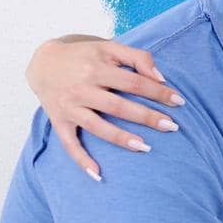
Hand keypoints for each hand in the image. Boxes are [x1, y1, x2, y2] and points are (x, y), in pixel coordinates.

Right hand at [26, 36, 185, 179]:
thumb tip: (161, 78)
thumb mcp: (109, 47)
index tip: (179, 101)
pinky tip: (98, 174)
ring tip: (146, 148)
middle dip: (147, 117)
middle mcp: (81, 89)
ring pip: (98, 127)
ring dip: (122, 139)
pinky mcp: (59, 121)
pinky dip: (82, 160)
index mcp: (97, 68)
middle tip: (172, 127)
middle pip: (119, 106)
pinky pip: (70, 144)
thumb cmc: (84, 55)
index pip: (134, 82)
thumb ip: (137, 57)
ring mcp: (70, 107)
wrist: (43, 61)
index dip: (158, 92)